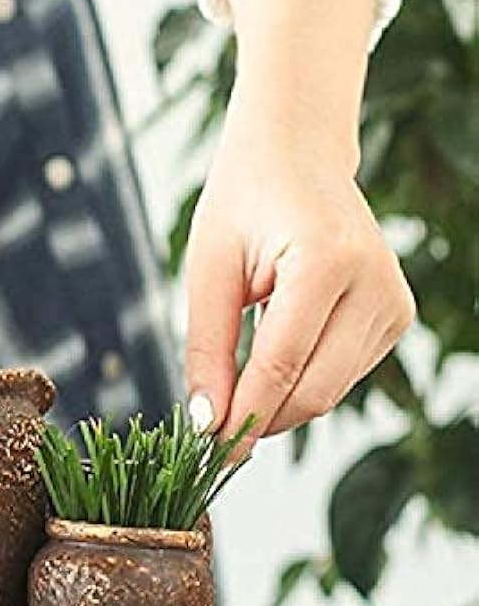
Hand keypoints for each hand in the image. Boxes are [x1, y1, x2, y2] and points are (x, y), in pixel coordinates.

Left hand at [184, 87, 415, 452]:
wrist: (297, 154)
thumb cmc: (245, 200)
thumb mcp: (210, 271)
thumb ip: (209, 349)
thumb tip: (208, 422)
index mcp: (326, 260)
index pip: (281, 365)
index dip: (242, 416)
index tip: (210, 450)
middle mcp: (374, 282)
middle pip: (314, 391)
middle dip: (260, 420)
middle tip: (215, 431)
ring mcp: (394, 300)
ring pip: (330, 391)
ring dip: (278, 403)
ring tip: (238, 381)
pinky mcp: (397, 314)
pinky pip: (343, 375)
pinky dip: (302, 383)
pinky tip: (275, 357)